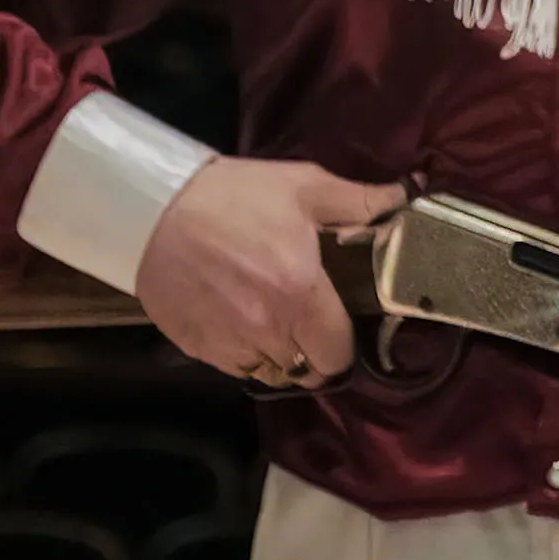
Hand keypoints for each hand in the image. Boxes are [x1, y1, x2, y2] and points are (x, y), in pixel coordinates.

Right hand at [137, 157, 403, 386]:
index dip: (345, 348)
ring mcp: (226, 343)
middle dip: (315, 356)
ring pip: (267, 373)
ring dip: (278, 357)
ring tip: (277, 324)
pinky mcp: (193, 346)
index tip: (343, 328)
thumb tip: (405, 198)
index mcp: (300, 295)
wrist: (154, 209)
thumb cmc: (235, 196)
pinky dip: (242, 353)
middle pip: (304, 372)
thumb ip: (360, 201)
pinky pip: (231, 366)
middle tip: (313, 327)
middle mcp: (265, 330)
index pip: (336, 355)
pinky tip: (242, 323)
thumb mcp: (305, 186)